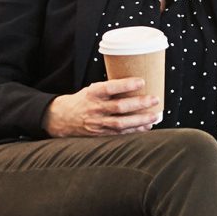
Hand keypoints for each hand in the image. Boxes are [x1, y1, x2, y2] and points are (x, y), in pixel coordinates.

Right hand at [42, 78, 161, 137]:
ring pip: (121, 123)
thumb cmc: (83, 100)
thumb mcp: (92, 90)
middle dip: (139, 104)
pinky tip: (146, 126)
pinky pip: (120, 133)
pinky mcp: (101, 134)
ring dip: (140, 120)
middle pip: (119, 107)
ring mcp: (98, 123)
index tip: (141, 81)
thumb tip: (136, 85)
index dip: (126, 85)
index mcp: (92, 93)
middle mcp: (95, 108)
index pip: (110, 87)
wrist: (62, 118)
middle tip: (154, 99)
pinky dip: (135, 130)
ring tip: (155, 116)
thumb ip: (110, 89)